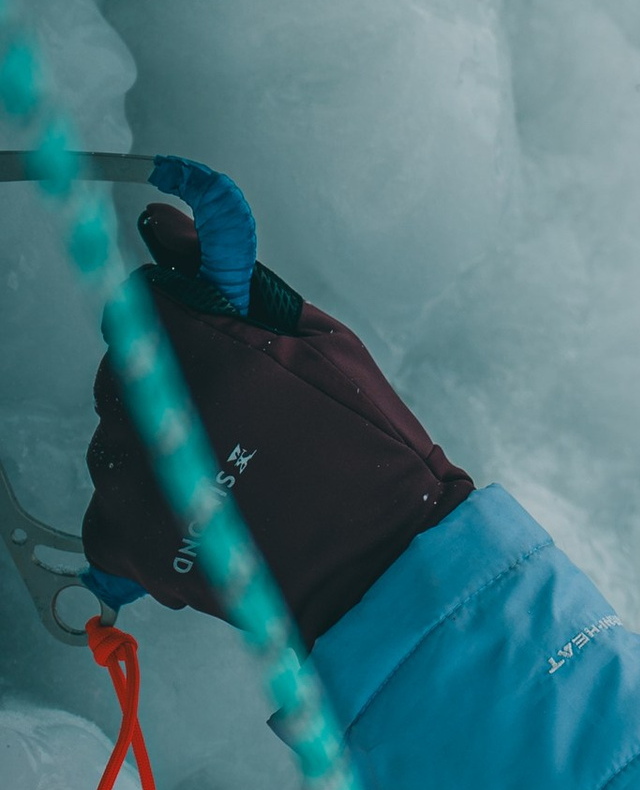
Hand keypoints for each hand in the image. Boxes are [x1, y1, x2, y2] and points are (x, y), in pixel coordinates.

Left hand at [83, 204, 473, 645]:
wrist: (385, 564)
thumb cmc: (371, 454)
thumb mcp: (324, 347)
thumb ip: (238, 286)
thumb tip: (170, 225)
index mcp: (209, 361)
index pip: (142, 305)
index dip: (175, 315)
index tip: (201, 332)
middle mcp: (163, 421)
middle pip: (124, 370)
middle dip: (168, 378)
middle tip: (231, 408)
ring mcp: (142, 489)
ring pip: (112, 439)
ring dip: (155, 443)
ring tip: (222, 464)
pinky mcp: (138, 549)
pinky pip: (104, 513)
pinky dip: (139, 510)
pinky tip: (193, 507)